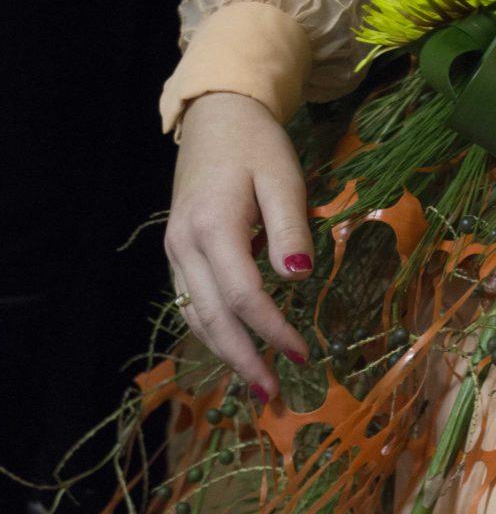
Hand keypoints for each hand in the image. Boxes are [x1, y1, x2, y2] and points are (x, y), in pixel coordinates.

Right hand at [165, 92, 312, 401]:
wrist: (217, 117)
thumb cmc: (257, 146)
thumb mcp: (284, 178)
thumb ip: (291, 228)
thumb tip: (298, 279)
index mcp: (213, 226)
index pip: (243, 295)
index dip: (272, 330)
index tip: (302, 355)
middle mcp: (184, 245)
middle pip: (211, 317)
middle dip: (242, 359)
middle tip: (272, 396)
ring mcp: (175, 250)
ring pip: (196, 315)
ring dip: (225, 353)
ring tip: (258, 384)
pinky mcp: (178, 252)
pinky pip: (191, 302)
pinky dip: (213, 331)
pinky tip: (237, 349)